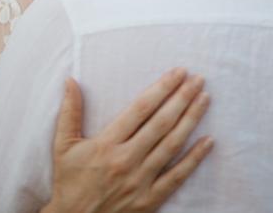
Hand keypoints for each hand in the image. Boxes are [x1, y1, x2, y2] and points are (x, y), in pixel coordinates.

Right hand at [41, 68, 212, 212]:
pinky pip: (177, 177)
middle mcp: (126, 160)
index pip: (141, 108)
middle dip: (182, 98)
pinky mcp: (150, 200)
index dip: (162, 88)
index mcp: (107, 143)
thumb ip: (70, 111)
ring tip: (205, 99)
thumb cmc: (69, 181)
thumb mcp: (63, 145)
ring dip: (191, 119)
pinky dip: (195, 158)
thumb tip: (70, 80)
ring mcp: (141, 181)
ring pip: (172, 145)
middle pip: (161, 123)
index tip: (178, 72)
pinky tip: (209, 141)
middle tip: (198, 79)